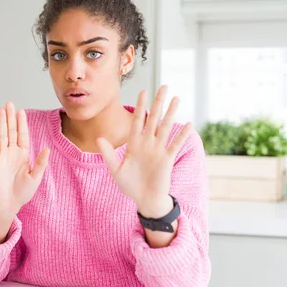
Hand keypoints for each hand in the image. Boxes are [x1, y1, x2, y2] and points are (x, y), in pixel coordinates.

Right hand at [0, 102, 49, 215]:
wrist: (9, 204)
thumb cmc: (23, 192)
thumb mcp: (35, 177)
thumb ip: (40, 163)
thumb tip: (47, 149)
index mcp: (23, 155)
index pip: (22, 135)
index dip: (22, 123)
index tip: (21, 111)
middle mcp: (12, 153)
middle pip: (11, 131)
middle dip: (10, 117)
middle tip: (9, 103)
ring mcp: (2, 157)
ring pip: (2, 136)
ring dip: (1, 123)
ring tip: (0, 110)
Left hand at [96, 86, 192, 218]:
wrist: (144, 200)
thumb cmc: (130, 186)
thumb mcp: (115, 170)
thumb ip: (108, 154)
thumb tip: (98, 138)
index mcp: (134, 144)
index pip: (137, 121)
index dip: (140, 107)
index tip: (142, 92)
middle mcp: (147, 144)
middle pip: (153, 119)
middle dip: (158, 103)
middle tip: (164, 86)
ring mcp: (158, 150)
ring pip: (165, 128)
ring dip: (171, 113)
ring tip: (177, 98)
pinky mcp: (166, 159)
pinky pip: (174, 144)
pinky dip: (180, 135)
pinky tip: (187, 124)